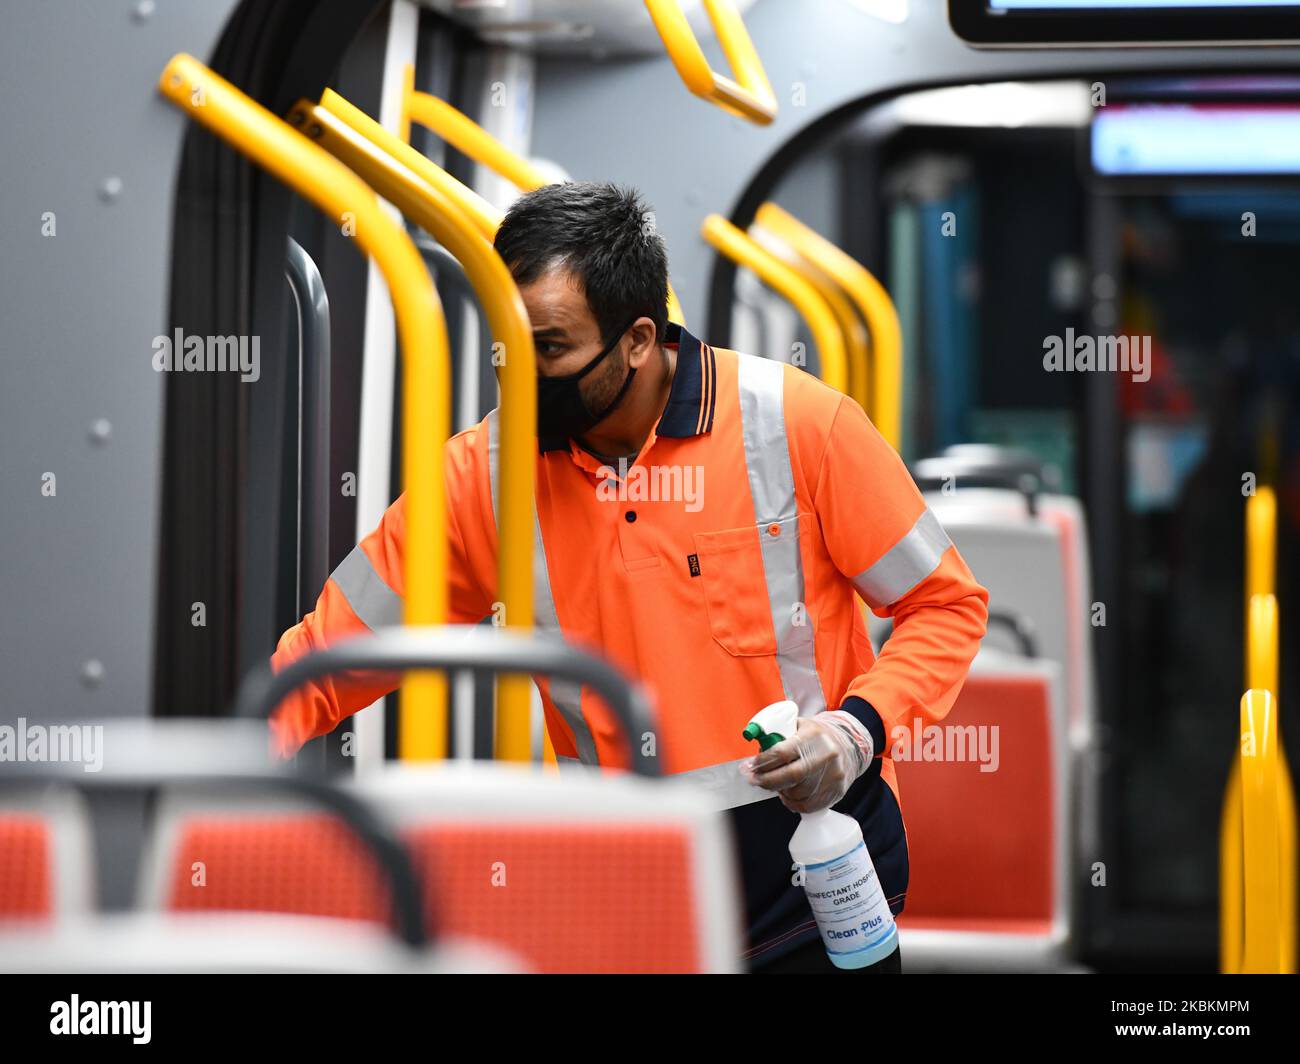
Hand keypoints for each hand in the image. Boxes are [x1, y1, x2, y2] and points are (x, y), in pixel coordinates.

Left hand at [742, 712, 868, 812]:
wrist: (849, 746)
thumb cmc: (817, 736)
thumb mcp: (799, 726)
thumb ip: (777, 736)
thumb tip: (755, 753)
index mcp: (813, 736)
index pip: (781, 753)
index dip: (761, 763)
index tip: (748, 767)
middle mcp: (825, 756)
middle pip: (790, 776)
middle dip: (766, 781)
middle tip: (753, 780)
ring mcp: (833, 776)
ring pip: (797, 793)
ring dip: (780, 791)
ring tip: (775, 784)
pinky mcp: (836, 792)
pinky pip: (808, 806)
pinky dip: (792, 803)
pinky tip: (788, 794)